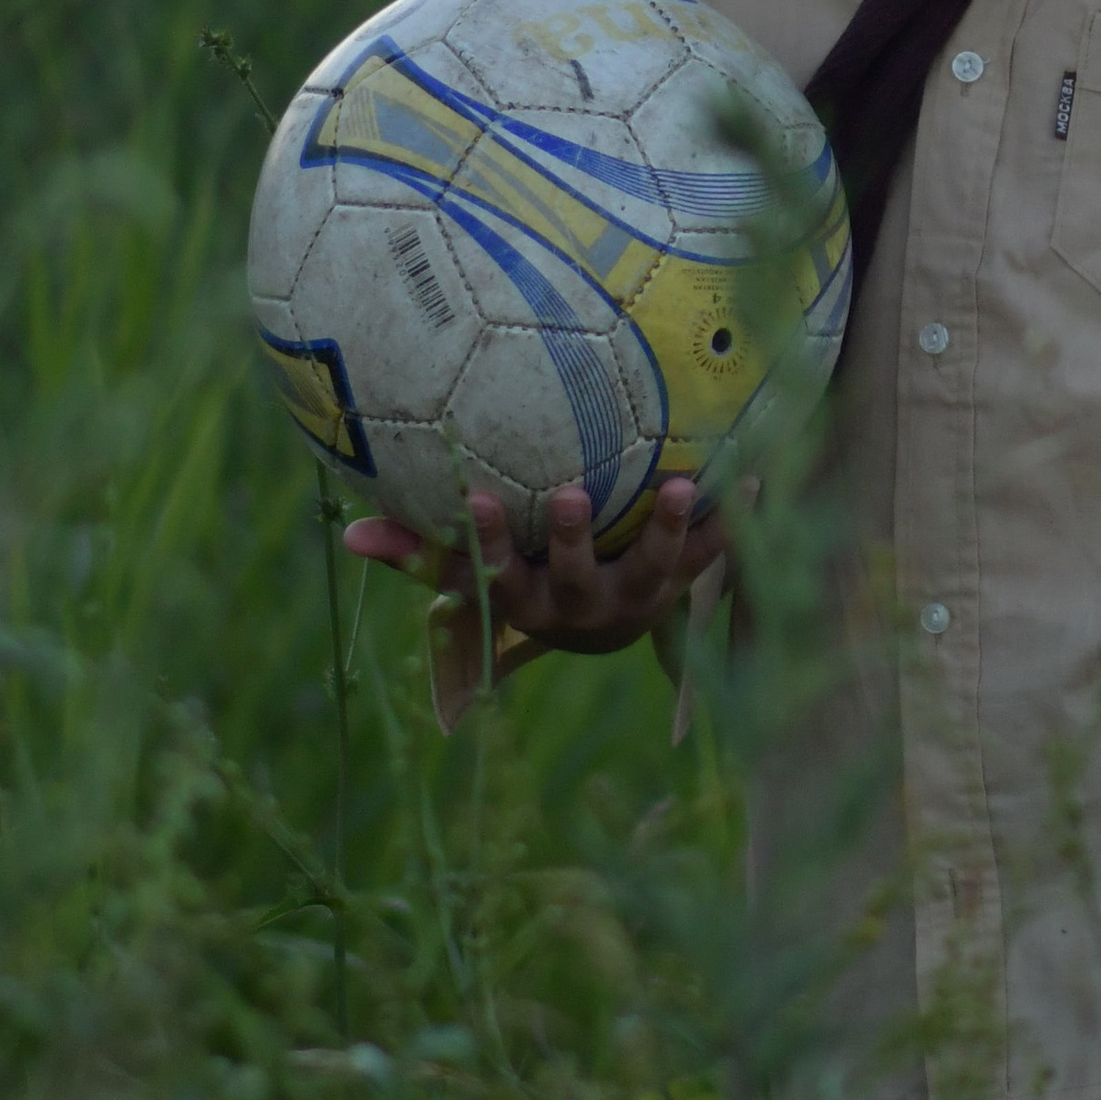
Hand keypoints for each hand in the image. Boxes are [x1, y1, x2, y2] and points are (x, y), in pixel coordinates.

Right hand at [344, 477, 729, 722]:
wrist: (610, 625)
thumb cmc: (528, 581)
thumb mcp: (476, 574)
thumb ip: (417, 552)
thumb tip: (347, 536)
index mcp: (525, 602)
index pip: (493, 576)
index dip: (483, 542)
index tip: (473, 497)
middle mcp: (580, 608)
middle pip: (569, 578)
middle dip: (569, 541)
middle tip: (570, 495)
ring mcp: (636, 598)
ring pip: (652, 570)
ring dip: (665, 529)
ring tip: (679, 487)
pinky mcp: (682, 585)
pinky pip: (713, 553)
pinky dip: (735, 518)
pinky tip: (752, 474)